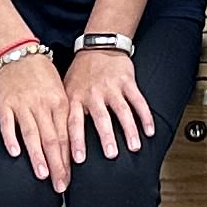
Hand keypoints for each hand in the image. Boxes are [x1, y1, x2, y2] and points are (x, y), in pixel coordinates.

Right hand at [0, 53, 76, 187]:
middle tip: (60, 186)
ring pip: (32, 133)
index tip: (69, 180)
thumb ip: (64, 117)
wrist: (19, 52)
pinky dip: (11, 138)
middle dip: (57, 165)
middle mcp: (43, 105)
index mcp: (60, 103)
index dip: (68, 160)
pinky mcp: (4, 104)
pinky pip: (7, 123)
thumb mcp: (60, 92)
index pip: (66, 136)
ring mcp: (22, 104)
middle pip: (52, 139)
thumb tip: (72, 147)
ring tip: (43, 175)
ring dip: (38, 155)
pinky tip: (14, 153)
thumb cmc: (42, 76)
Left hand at [62, 44, 158, 162]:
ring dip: (129, 130)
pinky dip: (145, 116)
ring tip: (134, 147)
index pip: (74, 123)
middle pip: (100, 118)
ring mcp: (112, 87)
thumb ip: (65, 113)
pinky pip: (138, 100)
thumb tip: (58, 142)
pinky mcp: (127, 82)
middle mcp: (93, 93)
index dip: (76, 141)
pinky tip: (149, 131)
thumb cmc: (81, 74)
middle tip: (111, 155)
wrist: (98, 46)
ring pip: (122, 111)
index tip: (78, 160)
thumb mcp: (66, 90)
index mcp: (75, 98)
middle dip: (106, 137)